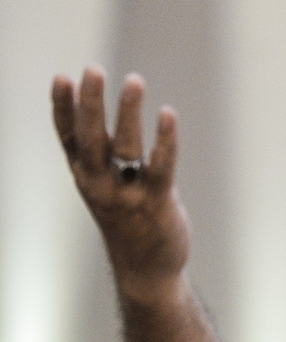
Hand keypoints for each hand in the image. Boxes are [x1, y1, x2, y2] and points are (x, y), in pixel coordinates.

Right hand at [52, 66, 190, 302]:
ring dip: (128, 113)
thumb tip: (105, 116)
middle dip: (90, 103)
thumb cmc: (128, 222)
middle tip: (93, 70)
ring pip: (125, 147)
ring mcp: (127, 195)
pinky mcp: (156, 203)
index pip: (68, 138)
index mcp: (85, 177)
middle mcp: (100, 185)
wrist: (146, 272)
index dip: (63, 109)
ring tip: (134, 80)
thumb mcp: (107, 189)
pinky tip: (167, 114)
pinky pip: (160, 166)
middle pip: (91, 138)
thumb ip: (105, 158)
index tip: (62, 78)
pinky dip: (164, 139)